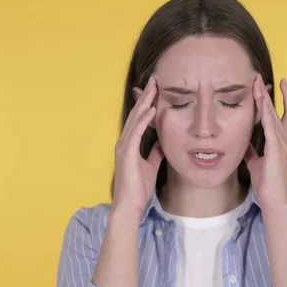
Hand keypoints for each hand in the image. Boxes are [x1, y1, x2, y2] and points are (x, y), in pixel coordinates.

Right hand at [112, 77, 163, 215]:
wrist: (129, 206)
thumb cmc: (138, 189)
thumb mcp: (151, 166)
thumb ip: (155, 152)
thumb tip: (162, 141)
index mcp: (129, 144)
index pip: (139, 119)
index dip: (147, 104)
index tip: (156, 90)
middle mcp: (124, 142)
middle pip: (137, 114)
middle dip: (146, 97)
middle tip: (155, 80)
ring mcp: (124, 147)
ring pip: (135, 119)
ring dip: (145, 103)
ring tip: (154, 88)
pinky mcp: (127, 154)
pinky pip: (136, 133)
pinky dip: (143, 120)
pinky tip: (151, 109)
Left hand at [244, 74, 286, 208]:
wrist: (274, 199)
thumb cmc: (267, 183)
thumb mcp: (255, 162)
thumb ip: (251, 150)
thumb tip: (242, 141)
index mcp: (282, 142)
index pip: (281, 115)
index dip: (275, 99)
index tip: (267, 86)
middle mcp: (285, 139)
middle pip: (279, 109)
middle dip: (268, 92)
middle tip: (259, 77)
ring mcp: (283, 143)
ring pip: (274, 114)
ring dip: (264, 98)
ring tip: (257, 84)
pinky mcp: (276, 149)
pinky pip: (271, 126)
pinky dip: (266, 113)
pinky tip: (261, 102)